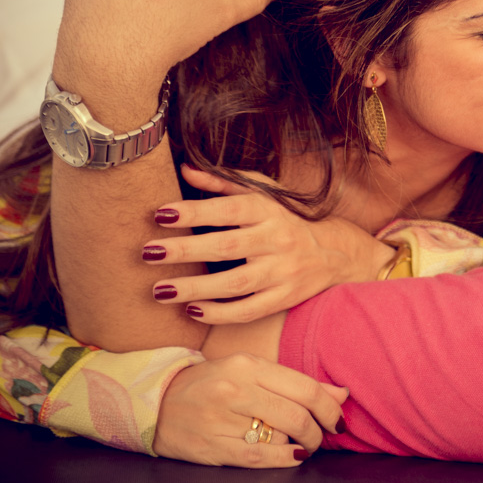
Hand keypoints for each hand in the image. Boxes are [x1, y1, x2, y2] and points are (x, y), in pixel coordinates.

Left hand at [144, 165, 395, 323]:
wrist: (335, 253)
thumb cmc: (287, 219)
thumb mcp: (263, 193)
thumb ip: (224, 181)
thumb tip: (185, 170)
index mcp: (269, 211)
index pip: (229, 209)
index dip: (195, 212)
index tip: (160, 214)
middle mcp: (278, 240)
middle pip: (228, 247)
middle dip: (185, 251)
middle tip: (148, 252)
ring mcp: (283, 272)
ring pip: (236, 284)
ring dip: (195, 288)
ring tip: (159, 289)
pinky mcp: (284, 298)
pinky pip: (249, 310)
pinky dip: (219, 313)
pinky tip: (191, 309)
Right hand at [153, 352, 347, 466]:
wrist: (156, 401)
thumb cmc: (211, 384)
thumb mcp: (251, 371)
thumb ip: (295, 383)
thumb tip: (342, 394)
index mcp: (249, 365)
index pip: (305, 387)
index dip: (330, 407)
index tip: (338, 419)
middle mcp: (236, 389)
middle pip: (296, 414)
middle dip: (318, 431)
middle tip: (322, 437)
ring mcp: (222, 419)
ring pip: (280, 436)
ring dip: (299, 445)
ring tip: (301, 444)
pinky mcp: (212, 446)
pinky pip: (259, 457)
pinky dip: (283, 460)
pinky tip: (291, 457)